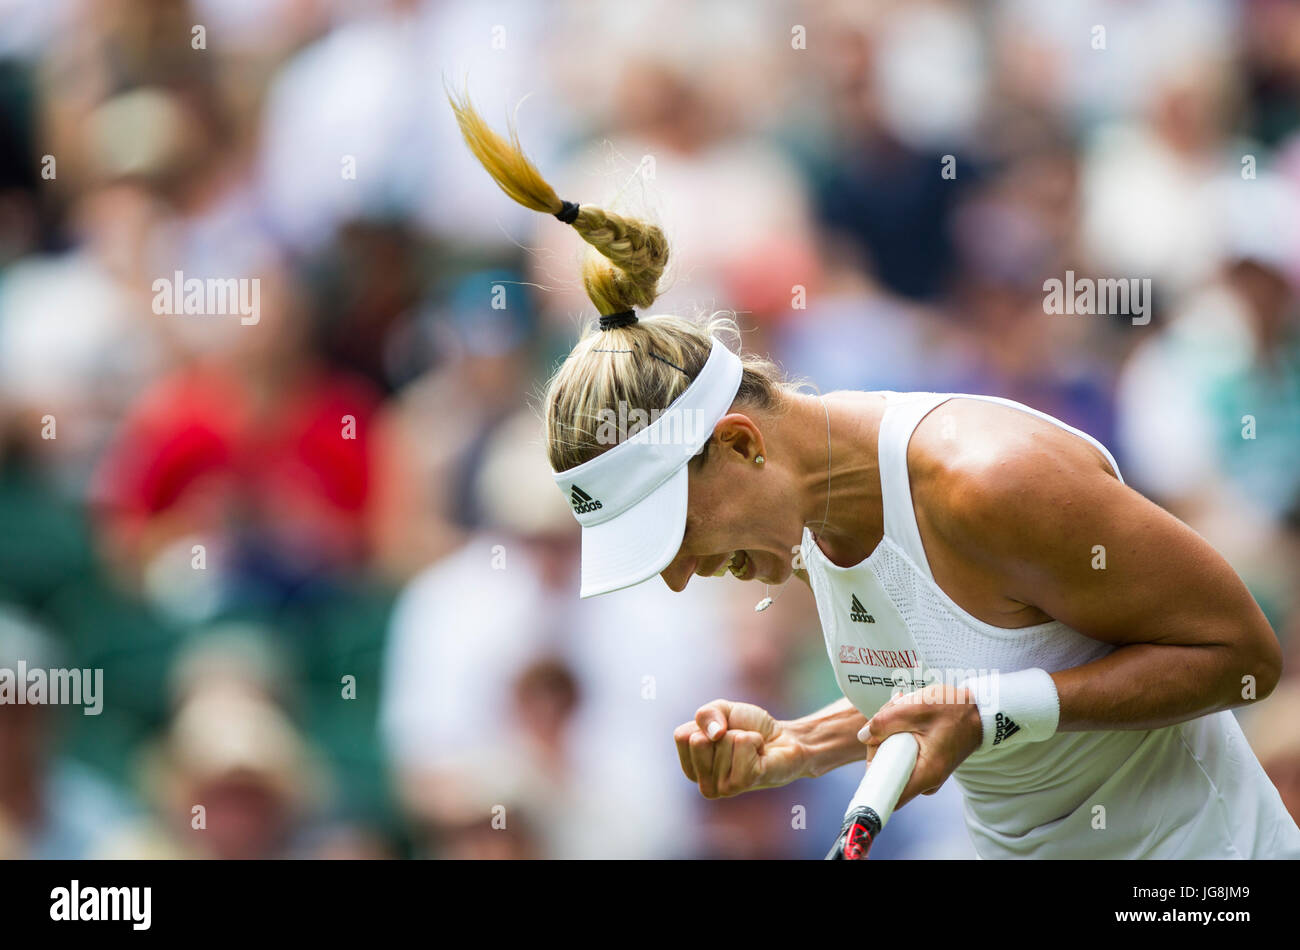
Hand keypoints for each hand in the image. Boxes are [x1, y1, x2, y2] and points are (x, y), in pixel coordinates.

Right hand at [673, 699, 807, 798]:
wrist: (785, 739)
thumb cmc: (750, 727)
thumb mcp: (722, 710)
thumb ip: (706, 713)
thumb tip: (713, 733)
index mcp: (692, 767)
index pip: (682, 736)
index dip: (705, 725)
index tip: (721, 732)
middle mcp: (703, 782)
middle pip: (698, 740)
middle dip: (723, 731)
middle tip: (738, 741)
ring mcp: (722, 787)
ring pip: (723, 741)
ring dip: (742, 736)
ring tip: (751, 749)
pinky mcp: (744, 783)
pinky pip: (743, 744)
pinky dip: (754, 739)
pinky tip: (760, 754)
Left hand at [858, 684, 981, 809]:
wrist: (980, 711)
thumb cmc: (954, 710)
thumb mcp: (916, 708)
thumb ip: (884, 722)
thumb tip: (864, 737)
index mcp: (926, 773)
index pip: (889, 794)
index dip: (874, 776)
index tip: (873, 750)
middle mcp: (926, 780)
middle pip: (886, 769)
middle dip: (880, 739)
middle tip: (890, 712)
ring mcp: (925, 773)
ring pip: (892, 757)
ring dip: (890, 731)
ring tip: (902, 707)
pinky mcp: (925, 763)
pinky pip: (902, 753)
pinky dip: (900, 733)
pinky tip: (908, 714)